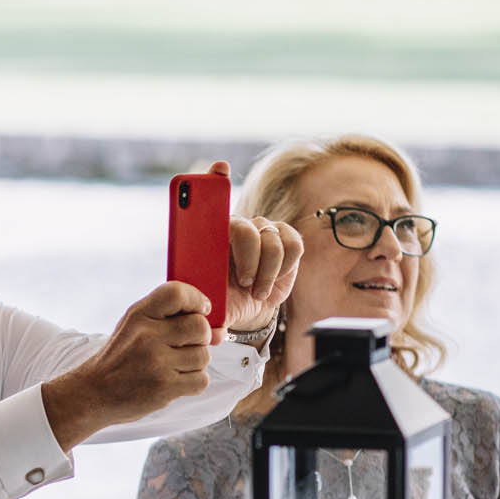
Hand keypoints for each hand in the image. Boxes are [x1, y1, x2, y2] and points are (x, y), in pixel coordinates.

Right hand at [42, 281, 211, 449]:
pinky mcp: (164, 388)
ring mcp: (156, 363)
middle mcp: (147, 336)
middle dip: (200, 337)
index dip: (197, 299)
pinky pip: (201, 380)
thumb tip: (219, 331)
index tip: (201, 310)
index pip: (177, 293)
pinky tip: (174, 381)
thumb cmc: (121, 358)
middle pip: (199, 327)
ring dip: (194, 363)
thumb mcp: (134, 326)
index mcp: (138, 315)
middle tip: (185, 345)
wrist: (94, 393)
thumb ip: (171, 320)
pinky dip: (192, 383)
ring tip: (173, 366)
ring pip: (203, 356)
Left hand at [207, 161, 301, 341]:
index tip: (218, 168)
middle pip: (245, 227)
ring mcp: (264, 230)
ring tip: (254, 290)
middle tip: (242, 282)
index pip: (211, 199)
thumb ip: (206, 310)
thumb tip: (211, 330)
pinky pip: (292, 246)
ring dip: (264, 273)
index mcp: (210, 233)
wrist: (244, 307)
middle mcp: (238, 225)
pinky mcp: (287, 240)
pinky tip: (270, 283)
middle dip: (247, 258)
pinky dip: (282, 270)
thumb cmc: (221, 298)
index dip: (215, 180)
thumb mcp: (207, 303)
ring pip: (271, 242)